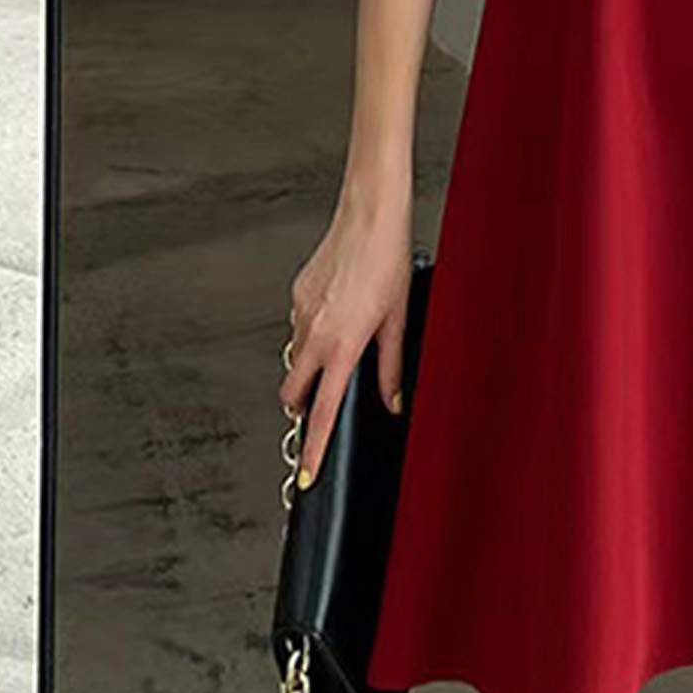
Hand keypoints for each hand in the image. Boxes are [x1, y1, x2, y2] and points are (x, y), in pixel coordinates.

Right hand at [280, 189, 411, 488]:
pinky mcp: (296, 293)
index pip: (324, 412)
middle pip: (293, 393)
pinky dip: (313, 333)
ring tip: (344, 344)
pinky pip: (299, 327)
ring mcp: (300, 313)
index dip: (316, 448)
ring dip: (311, 365)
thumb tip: (393, 402)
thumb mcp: (398, 320)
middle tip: (326, 402)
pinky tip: (339, 312)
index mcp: (342, 346)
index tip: (308, 474)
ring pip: (295, 358)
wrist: (370, 217)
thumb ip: (392, 368)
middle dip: (304, 405)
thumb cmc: (390, 262)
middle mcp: (314, 333)